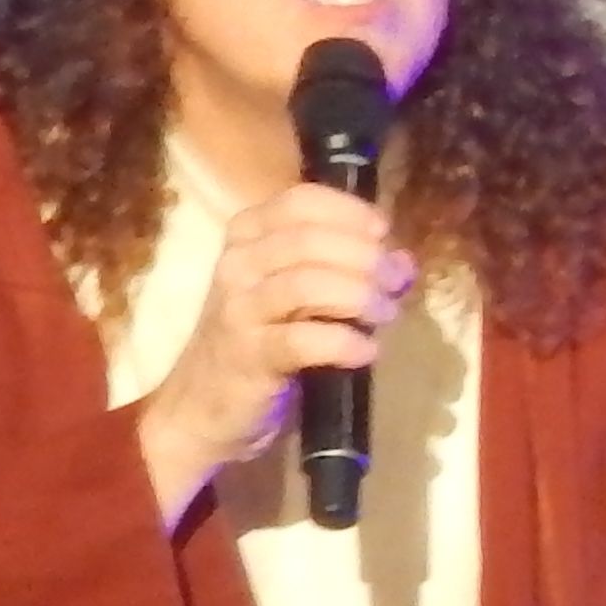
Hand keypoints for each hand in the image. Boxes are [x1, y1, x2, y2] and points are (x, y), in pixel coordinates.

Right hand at [137, 184, 414, 519]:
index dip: (350, 212)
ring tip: (386, 313)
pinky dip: (344, 342)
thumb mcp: (292, 291)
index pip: (300, 200)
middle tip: (397, 280)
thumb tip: (401, 263)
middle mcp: (236, 263)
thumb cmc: (257, 338)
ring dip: (359, 296)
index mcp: (245, 235)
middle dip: (365, 257)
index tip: (384, 234)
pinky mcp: (248, 355)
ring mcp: (238, 309)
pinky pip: (304, 340)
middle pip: (309, 239)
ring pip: (306, 283)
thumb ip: (340, 268)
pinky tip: (366, 351)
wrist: (204, 405)